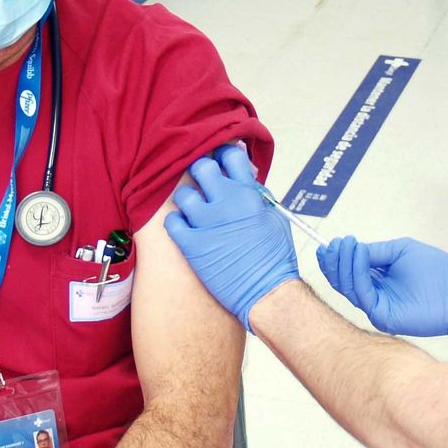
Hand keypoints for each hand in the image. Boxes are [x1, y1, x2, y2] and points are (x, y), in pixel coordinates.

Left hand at [165, 143, 298, 329]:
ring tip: (194, 211)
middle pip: (201, 167)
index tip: (221, 161)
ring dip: (187, 200)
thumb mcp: (275, 218)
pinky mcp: (193, 245)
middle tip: (203, 185)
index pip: (231, 155)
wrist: (266, 292)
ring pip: (183, 194)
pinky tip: (185, 228)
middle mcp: (227, 204)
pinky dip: (176, 223)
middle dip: (201, 173)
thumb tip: (246, 178)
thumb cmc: (274, 259)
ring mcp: (207, 224)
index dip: (223, 155)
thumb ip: (259, 195)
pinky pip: (172, 222)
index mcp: (249, 195)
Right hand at [317, 235, 447, 345]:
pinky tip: (358, 255)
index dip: (337, 258)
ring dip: (343, 265)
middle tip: (330, 245)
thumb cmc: (437, 271)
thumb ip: (375, 252)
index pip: (350, 271)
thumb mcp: (400, 251)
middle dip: (334, 262)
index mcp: (379, 281)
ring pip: (349, 288)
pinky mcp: (383, 317)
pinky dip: (357, 273)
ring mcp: (378, 308)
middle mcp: (375, 295)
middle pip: (344, 281)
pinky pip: (363, 295)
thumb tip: (351, 249)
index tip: (329, 243)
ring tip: (345, 245)